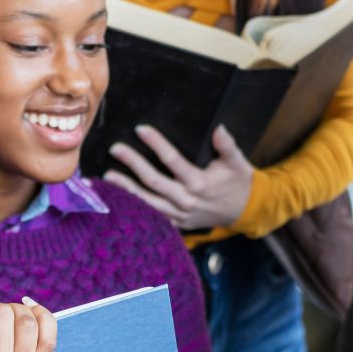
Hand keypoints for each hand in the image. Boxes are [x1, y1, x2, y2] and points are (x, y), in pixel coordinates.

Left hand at [104, 124, 253, 229]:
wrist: (244, 211)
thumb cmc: (238, 182)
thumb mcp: (237, 162)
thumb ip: (227, 146)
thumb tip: (218, 128)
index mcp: (200, 183)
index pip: (173, 160)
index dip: (156, 143)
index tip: (140, 129)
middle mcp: (187, 200)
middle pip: (154, 181)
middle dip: (133, 164)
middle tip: (115, 148)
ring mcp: (180, 214)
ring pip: (148, 201)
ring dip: (127, 188)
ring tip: (108, 176)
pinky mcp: (177, 223)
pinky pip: (152, 216)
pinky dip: (135, 208)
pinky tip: (118, 199)